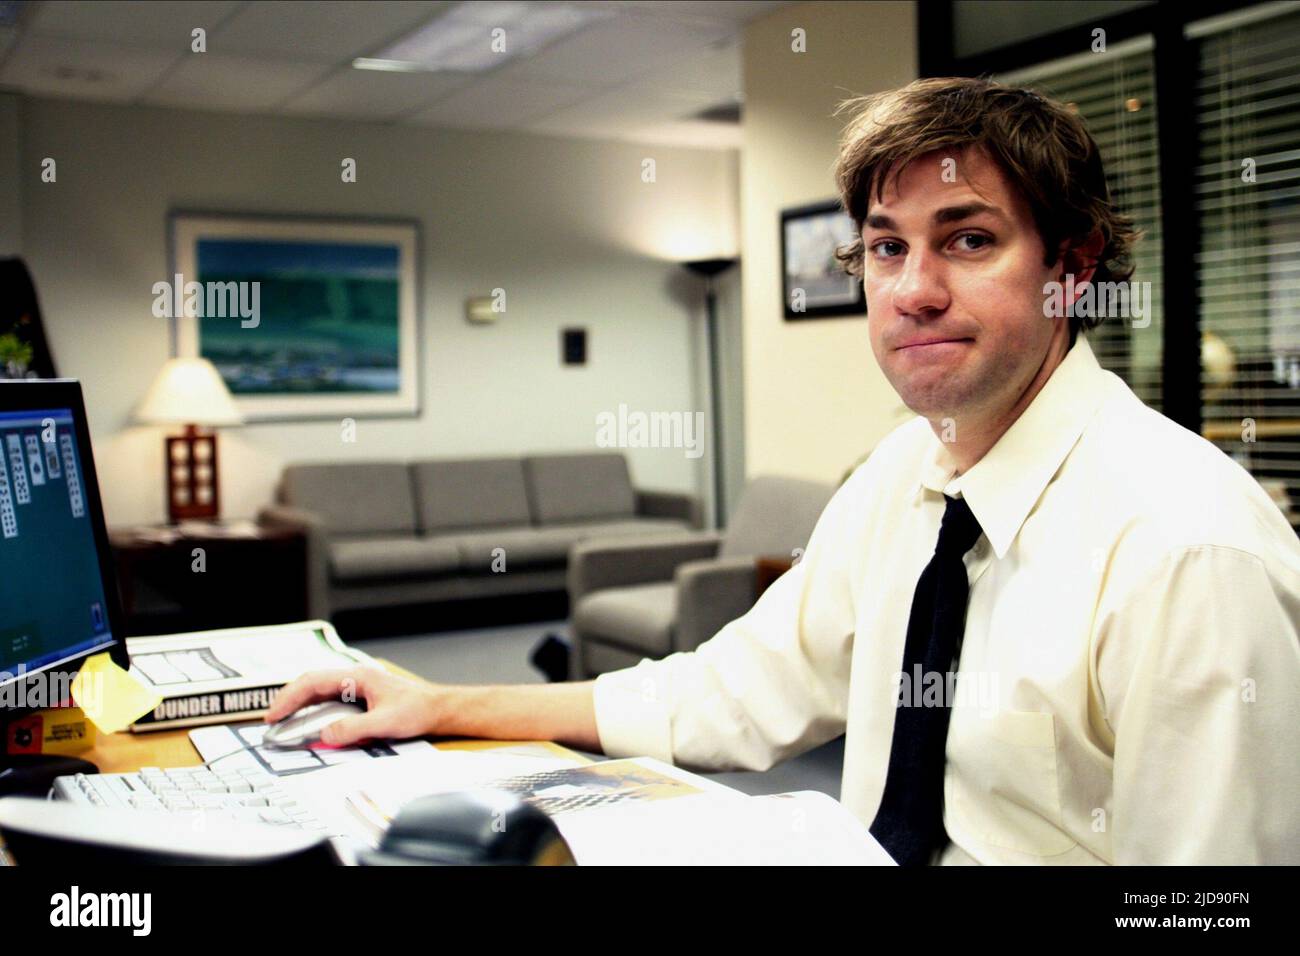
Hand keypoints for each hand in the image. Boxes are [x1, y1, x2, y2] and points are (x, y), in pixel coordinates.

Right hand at [264, 666, 440, 746]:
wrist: (438, 709)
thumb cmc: (417, 710)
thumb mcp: (385, 723)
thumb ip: (354, 729)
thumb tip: (325, 735)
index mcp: (356, 677)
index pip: (313, 681)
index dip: (290, 697)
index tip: (274, 714)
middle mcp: (353, 678)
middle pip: (311, 684)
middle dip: (288, 700)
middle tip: (270, 721)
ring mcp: (356, 687)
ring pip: (319, 692)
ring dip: (299, 705)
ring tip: (282, 723)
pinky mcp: (359, 698)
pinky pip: (329, 701)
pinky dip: (313, 711)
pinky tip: (306, 723)